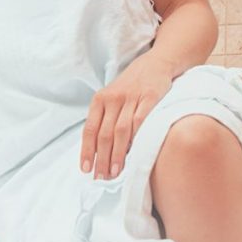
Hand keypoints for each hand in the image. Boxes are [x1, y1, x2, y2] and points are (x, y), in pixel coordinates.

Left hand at [80, 52, 173, 180]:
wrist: (155, 64)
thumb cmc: (131, 87)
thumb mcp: (112, 99)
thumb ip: (105, 120)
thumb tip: (99, 151)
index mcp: (100, 100)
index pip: (90, 129)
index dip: (87, 150)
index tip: (86, 169)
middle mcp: (113, 98)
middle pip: (104, 133)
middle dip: (102, 158)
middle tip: (102, 177)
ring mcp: (132, 98)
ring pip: (121, 131)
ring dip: (117, 154)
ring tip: (115, 172)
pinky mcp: (151, 98)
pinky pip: (141, 121)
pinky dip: (137, 138)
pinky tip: (134, 153)